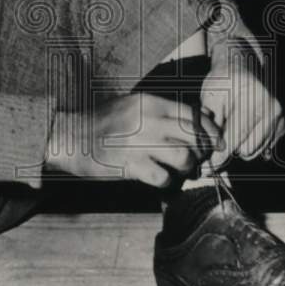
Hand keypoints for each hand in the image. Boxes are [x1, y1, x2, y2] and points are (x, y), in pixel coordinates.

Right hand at [46, 93, 221, 187]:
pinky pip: (163, 178)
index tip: (215, 143)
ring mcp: (138, 144)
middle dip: (203, 151)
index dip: (211, 131)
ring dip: (187, 168)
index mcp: (150, 102)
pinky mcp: (129, 166)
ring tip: (179, 171)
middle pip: (194, 136)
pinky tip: (160, 180)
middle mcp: (147, 120)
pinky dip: (167, 182)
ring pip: (184, 157)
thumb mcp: (135, 105)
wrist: (69, 136)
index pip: (193, 115)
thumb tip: (205, 116)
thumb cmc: (104, 122)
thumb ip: (168, 110)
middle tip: (199, 159)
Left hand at [201, 49, 284, 169]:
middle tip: (218, 136)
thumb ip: (210, 126)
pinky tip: (243, 128)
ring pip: (253, 151)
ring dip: (239, 146)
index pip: (234, 138)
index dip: (218, 155)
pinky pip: (263, 148)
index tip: (208, 167)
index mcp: (253, 99)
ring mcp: (280, 118)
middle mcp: (272, 109)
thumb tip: (209, 156)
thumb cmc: (223, 82)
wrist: (242, 67)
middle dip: (228, 148)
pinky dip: (250, 143)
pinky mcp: (283, 125)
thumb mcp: (210, 97)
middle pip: (245, 149)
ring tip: (231, 128)